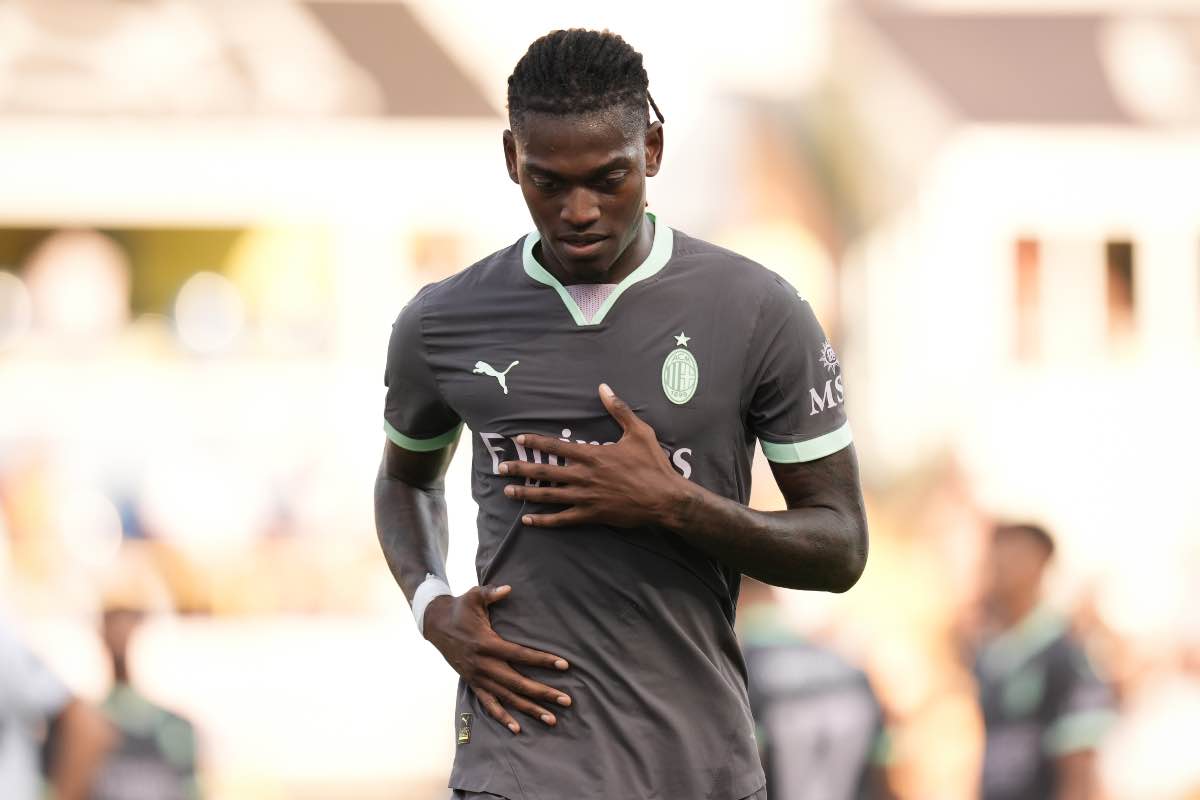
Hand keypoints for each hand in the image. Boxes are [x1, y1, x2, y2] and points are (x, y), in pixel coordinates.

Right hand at [422, 584, 571, 734]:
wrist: (435, 625)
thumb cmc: (459, 609)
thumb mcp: (473, 596)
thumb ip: (491, 593)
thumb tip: (508, 588)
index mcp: (487, 644)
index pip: (520, 654)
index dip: (542, 660)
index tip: (564, 665)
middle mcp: (483, 665)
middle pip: (518, 682)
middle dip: (543, 693)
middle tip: (566, 701)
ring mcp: (478, 677)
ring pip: (507, 697)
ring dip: (529, 709)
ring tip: (551, 719)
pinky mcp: (473, 683)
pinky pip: (489, 704)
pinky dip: (503, 717)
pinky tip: (517, 729)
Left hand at [498, 383, 691, 527]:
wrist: (664, 498)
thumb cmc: (652, 464)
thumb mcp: (638, 432)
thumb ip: (619, 410)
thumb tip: (604, 387)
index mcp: (592, 455)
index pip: (556, 447)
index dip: (535, 442)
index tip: (518, 439)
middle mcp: (583, 476)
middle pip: (544, 471)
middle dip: (520, 468)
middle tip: (500, 468)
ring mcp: (585, 497)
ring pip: (548, 495)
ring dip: (526, 493)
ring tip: (507, 492)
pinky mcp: (591, 515)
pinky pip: (562, 519)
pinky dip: (544, 521)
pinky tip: (529, 521)